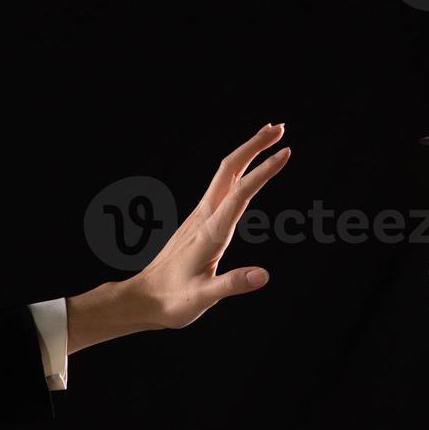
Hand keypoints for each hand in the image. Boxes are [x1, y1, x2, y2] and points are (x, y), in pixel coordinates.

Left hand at [69, 124, 290, 349]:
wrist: (142, 299)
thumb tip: (263, 275)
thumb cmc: (171, 301)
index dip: (263, 171)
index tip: (286, 152)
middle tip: (281, 128)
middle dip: (254, 146)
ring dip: (247, 153)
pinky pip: (220, 187)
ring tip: (270, 138)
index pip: (240, 193)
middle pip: (229, 170)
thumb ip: (232, 285)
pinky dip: (238, 171)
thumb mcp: (204, 298)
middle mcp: (203, 217)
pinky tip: (246, 172)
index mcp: (210, 232)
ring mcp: (198, 217)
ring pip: (224, 175)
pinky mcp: (196, 222)